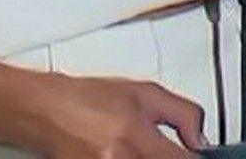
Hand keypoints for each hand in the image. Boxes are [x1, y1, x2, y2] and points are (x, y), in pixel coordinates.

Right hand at [26, 74, 205, 157]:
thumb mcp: (144, 92)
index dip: (193, 158)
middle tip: (164, 149)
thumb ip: (182, 114)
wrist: (45, 110)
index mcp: (133, 132)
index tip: (192, 153)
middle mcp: (118, 158)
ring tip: (141, 149)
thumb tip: (200, 139)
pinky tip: (129, 154)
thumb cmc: (88, 98)